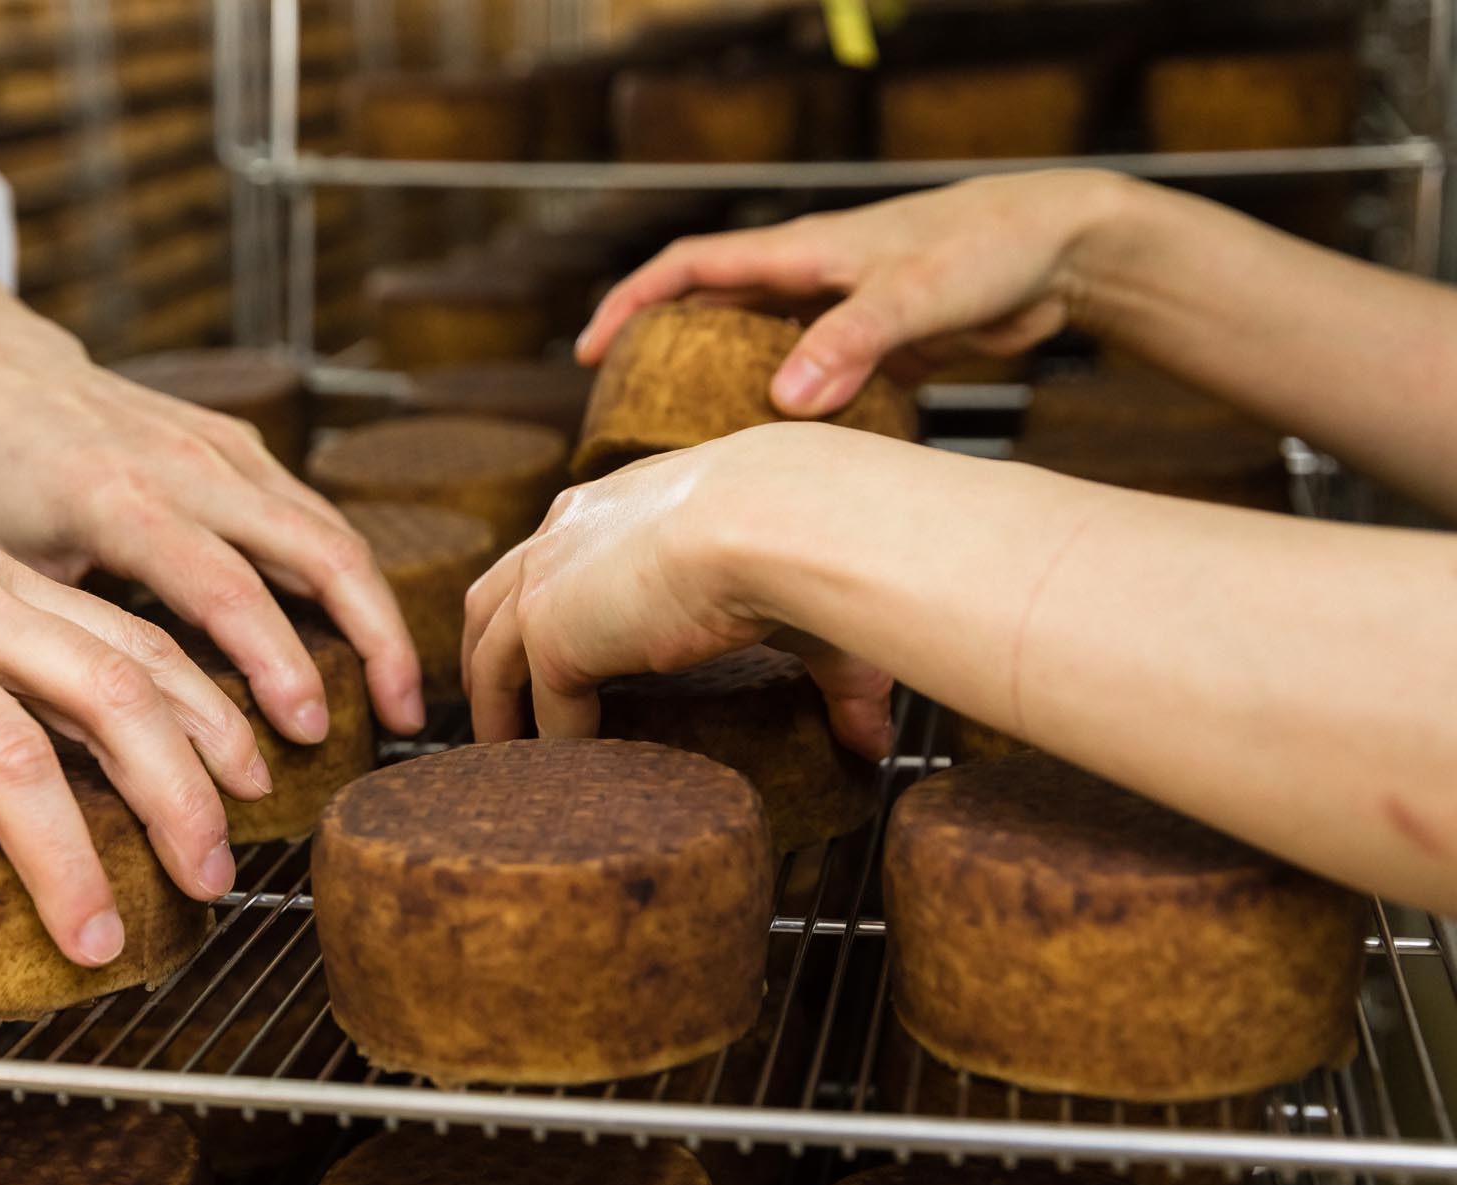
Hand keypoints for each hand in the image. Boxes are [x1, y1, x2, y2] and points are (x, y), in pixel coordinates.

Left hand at [0, 318, 424, 741]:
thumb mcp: (0, 567)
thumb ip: (64, 642)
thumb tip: (116, 752)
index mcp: (119, 499)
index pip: (224, 588)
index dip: (277, 662)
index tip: (308, 730)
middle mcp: (188, 465)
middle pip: (322, 551)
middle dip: (376, 641)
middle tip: (401, 722)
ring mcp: (226, 449)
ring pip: (338, 533)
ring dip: (381, 616)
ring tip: (399, 696)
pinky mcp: (244, 445)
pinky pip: (318, 517)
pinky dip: (353, 584)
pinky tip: (363, 642)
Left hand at [460, 431, 891, 758]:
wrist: (779, 517)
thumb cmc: (808, 537)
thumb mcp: (809, 600)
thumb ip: (832, 676)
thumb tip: (873, 738)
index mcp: (618, 504)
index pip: (559, 554)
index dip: (551, 602)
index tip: (556, 647)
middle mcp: (568, 530)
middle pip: (495, 596)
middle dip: (490, 649)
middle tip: (499, 704)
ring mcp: (548, 581)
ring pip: (490, 652)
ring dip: (493, 705)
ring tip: (504, 754)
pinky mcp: (552, 634)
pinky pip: (540, 706)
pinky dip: (547, 742)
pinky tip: (559, 774)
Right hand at [576, 169, 1136, 416]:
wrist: (1063, 251)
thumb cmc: (990, 249)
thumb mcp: (914, 296)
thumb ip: (850, 344)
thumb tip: (784, 402)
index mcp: (802, 253)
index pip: (691, 267)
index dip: (633, 303)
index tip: (591, 351)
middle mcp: (811, 283)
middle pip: (711, 314)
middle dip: (661, 358)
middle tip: (624, 418)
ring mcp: (842, 318)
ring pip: (758, 356)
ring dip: (723, 396)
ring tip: (690, 455)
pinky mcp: (878, 353)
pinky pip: (813, 388)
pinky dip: (789, 421)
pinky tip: (782, 464)